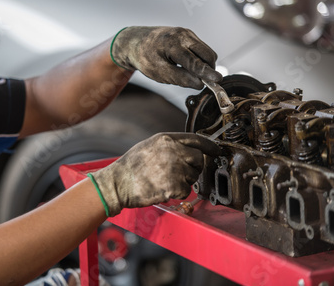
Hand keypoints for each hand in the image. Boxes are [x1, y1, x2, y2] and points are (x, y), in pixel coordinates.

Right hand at [88, 133, 220, 216]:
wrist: (117, 184)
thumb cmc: (131, 167)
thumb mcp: (149, 146)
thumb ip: (169, 145)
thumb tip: (189, 150)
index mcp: (166, 140)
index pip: (196, 139)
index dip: (209, 146)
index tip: (216, 151)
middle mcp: (173, 151)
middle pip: (199, 159)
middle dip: (194, 167)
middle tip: (179, 173)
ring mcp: (174, 169)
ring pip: (193, 177)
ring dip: (184, 181)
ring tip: (164, 180)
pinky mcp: (174, 186)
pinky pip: (186, 191)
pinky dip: (177, 193)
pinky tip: (163, 189)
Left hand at [111, 26, 221, 88]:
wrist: (135, 41)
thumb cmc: (144, 57)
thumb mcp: (158, 72)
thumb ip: (179, 78)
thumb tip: (199, 84)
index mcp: (172, 44)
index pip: (194, 61)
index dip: (206, 73)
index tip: (217, 80)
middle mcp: (182, 35)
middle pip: (206, 54)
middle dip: (208, 68)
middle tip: (203, 81)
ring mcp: (186, 33)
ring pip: (205, 51)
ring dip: (203, 64)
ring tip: (187, 72)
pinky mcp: (188, 35)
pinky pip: (200, 49)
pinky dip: (198, 59)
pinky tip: (186, 64)